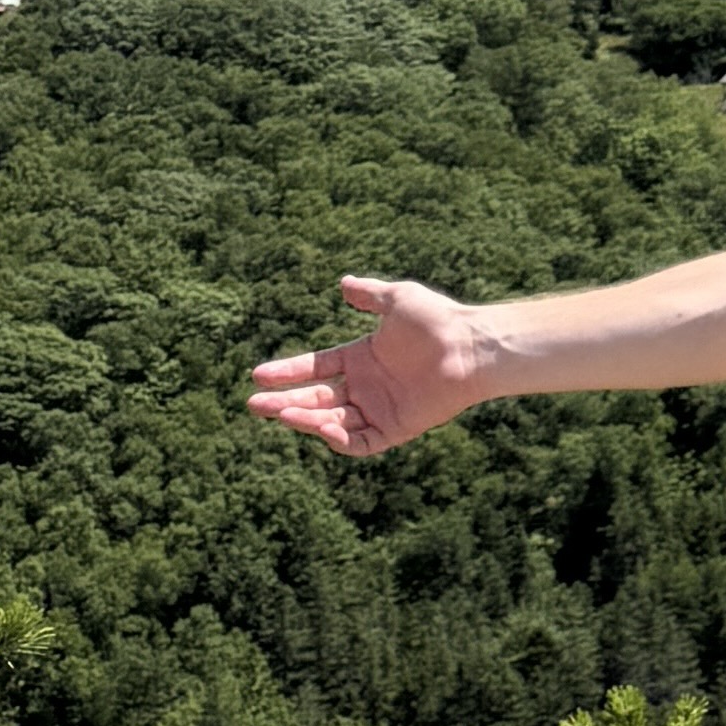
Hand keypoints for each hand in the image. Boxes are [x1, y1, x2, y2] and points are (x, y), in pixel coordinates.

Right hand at [248, 276, 491, 457]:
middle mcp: (368, 386)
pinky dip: (340, 439)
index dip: (287, 372)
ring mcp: (381, 408)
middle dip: (284, 402)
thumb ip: (369, 295)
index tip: (257, 375)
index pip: (315, 368)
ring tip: (282, 413)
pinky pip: (363, 442)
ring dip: (307, 420)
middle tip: (254, 404)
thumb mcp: (398, 299)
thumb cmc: (439, 320)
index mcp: (362, 357)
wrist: (471, 346)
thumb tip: (343, 284)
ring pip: (333, 421)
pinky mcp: (398, 428)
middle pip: (317, 399)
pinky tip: (322, 427)